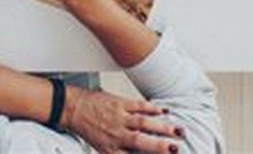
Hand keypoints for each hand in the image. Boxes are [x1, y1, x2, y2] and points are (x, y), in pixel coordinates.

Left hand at [62, 87, 182, 153]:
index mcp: (112, 150)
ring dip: (162, 127)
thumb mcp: (103, 148)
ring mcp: (118, 118)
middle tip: (176, 149)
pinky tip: (164, 110)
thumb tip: (141, 152)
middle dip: (160, 147)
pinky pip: (138, 105)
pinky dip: (153, 108)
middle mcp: (117, 135)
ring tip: (178, 131)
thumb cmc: (91, 128)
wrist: (74, 109)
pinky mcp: (119, 103)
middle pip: (141, 143)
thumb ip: (121, 151)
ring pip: (143, 123)